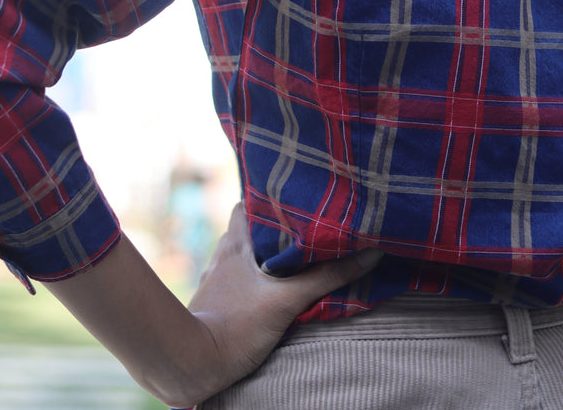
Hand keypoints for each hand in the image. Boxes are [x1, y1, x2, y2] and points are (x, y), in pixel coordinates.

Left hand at [41, 208, 380, 409]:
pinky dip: (252, 281)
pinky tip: (268, 292)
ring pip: (241, 258)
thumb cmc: (236, 326)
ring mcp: (215, 281)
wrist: (192, 364)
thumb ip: (327, 277)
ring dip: (262, 258)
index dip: (267, 199)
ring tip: (291, 261)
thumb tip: (369, 253)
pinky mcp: (213, 305)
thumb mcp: (287, 300)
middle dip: (270, 231)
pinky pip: (236, 282)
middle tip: (300, 231)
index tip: (293, 198)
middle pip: (247, 231)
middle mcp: (222, 256)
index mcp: (236, 244)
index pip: (246, 204)